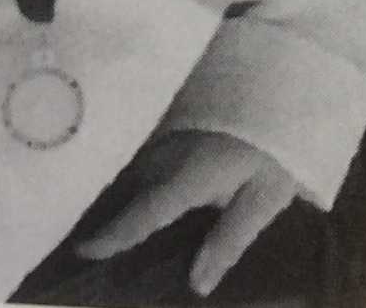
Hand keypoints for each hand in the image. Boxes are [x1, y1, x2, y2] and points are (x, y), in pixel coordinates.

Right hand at [76, 131, 300, 295]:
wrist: (283, 81)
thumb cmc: (277, 144)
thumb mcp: (264, 196)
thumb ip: (229, 240)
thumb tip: (197, 285)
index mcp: (187, 176)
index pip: (142, 213)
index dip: (112, 234)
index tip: (82, 251)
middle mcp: (167, 153)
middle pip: (128, 189)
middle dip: (104, 213)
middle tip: (82, 237)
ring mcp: (167, 132)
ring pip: (131, 169)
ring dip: (116, 190)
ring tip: (96, 215)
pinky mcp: (172, 119)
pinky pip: (142, 153)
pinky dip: (131, 172)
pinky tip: (129, 187)